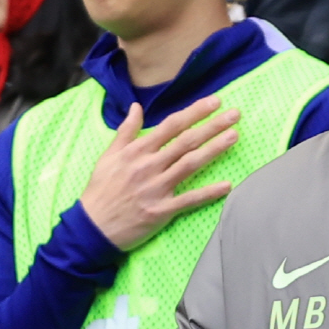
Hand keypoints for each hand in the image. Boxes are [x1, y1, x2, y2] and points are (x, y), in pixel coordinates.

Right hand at [79, 96, 240, 251]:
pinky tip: (227, 185)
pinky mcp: (161, 210)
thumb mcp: (108, 156)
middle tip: (235, 115)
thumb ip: (125, 131)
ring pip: (190, 164)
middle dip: (212, 125)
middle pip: (186, 141)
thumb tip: (135, 106)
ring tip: (234, 136)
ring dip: (214, 149)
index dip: (195, 112)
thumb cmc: (101, 190)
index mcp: (138, 151)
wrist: (93, 227)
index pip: (171, 125)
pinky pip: (189, 199)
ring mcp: (157, 188)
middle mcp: (149, 166)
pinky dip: (209, 193)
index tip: (215, 101)